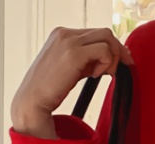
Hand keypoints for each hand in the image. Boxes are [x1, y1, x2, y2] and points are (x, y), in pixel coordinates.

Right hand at [11, 27, 134, 137]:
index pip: (96, 33)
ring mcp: (69, 41)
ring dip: (112, 58)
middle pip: (105, 33)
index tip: (121, 63)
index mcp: (63, 34)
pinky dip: (106, 63)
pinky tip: (96, 75)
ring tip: (103, 74)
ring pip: (107, 38)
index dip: (112, 48)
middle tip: (120, 69)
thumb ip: (89, 61)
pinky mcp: (74, 53)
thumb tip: (111, 60)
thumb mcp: (73, 69)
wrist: (34, 99)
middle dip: (118, 51)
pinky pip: (104, 50)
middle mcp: (66, 33)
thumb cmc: (51, 88)